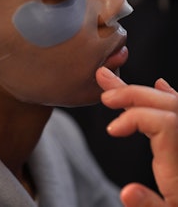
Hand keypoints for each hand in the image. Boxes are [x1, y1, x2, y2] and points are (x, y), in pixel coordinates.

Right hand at [96, 66, 177, 206]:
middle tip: (107, 94)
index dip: (135, 118)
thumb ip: (150, 206)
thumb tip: (126, 192)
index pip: (163, 123)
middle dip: (132, 94)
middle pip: (165, 105)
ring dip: (141, 91)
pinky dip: (165, 95)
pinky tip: (158, 85)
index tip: (111, 130)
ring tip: (116, 83)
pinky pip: (177, 109)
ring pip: (169, 102)